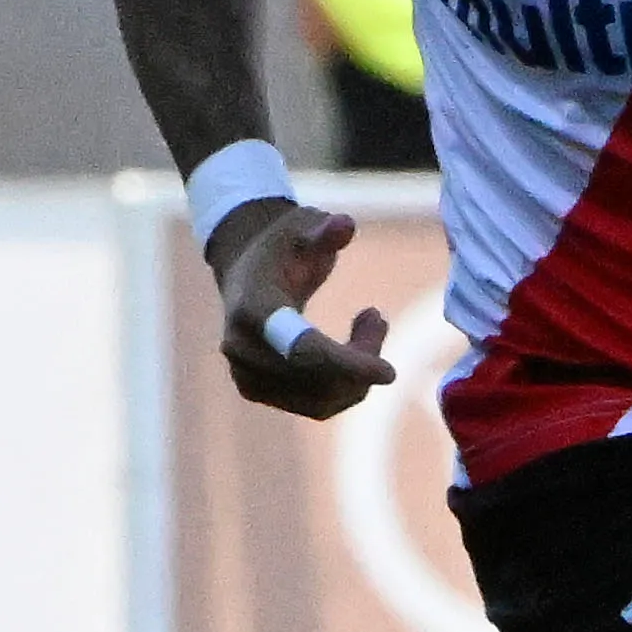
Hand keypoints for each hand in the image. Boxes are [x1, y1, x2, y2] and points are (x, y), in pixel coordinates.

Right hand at [211, 199, 394, 419]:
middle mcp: (241, 348)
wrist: (247, 275)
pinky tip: (355, 353)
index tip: (390, 372)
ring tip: (368, 325)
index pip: (301, 347)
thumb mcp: (302, 226)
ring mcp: (246, 374)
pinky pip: (317, 406)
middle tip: (376, 317)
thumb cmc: (284, 248)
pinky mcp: (259, 392)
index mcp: (251, 308)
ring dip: (359, 373)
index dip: (347, 362)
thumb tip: (345, 225)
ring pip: (322, 398)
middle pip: (318, 377)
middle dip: (362, 357)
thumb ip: (324, 229)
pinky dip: (347, 386)